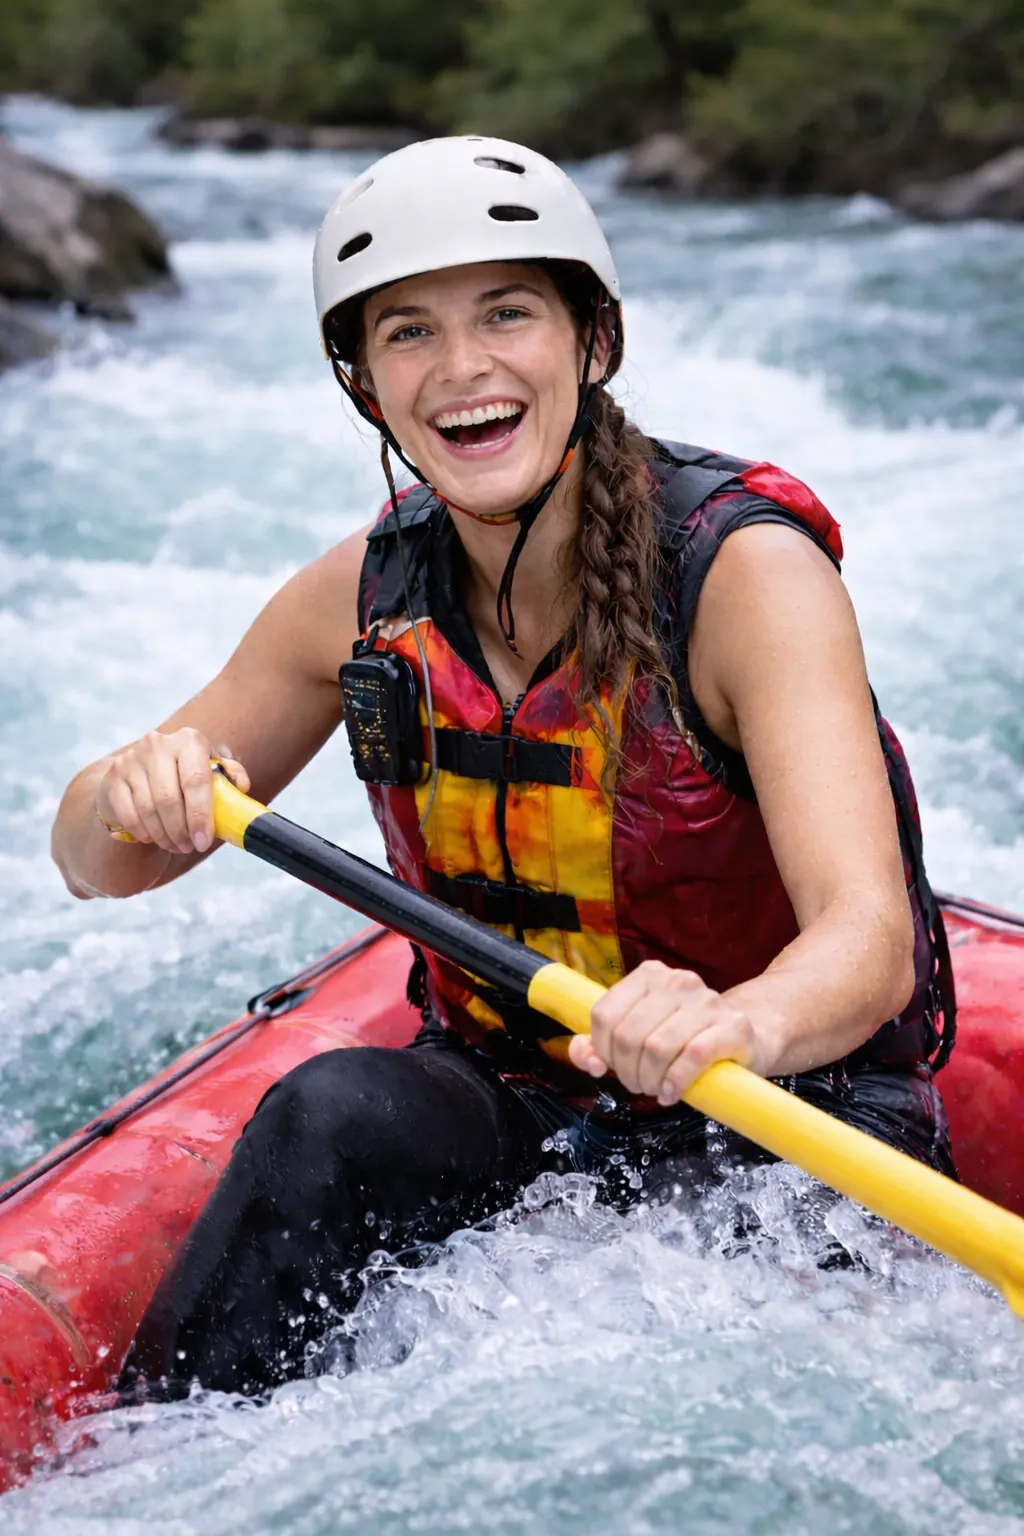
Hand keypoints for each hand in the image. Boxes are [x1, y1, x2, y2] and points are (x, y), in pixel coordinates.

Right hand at [94, 729, 249, 855]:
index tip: (204, 840)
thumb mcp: (211, 771)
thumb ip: (229, 776)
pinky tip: (153, 837)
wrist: (141, 774)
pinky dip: (143, 832)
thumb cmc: (185, 776)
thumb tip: (241, 786)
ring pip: (148, 809)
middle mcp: (157, 744)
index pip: (196, 781)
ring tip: (175, 845)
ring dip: (164, 835)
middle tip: (189, 847)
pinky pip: (128, 815)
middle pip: (169, 799)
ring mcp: (131, 760)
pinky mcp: (112, 779)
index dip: (200, 815)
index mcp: (189, 740)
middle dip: (181, 830)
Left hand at [566, 960, 771, 1105]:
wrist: (745, 1036)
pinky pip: (693, 1056)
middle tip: (639, 1084)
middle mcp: (678, 981)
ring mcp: (707, 1002)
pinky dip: (676, 1082)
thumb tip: (581, 1055)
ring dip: (651, 1081)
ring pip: (658, 1048)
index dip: (602, 1050)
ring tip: (657, 1089)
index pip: (604, 1015)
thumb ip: (602, 1045)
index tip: (612, 1067)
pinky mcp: (733, 1027)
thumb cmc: (684, 1036)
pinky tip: (673, 1093)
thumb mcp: (640, 1034)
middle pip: (629, 1036)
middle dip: (627, 1071)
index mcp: (649, 976)